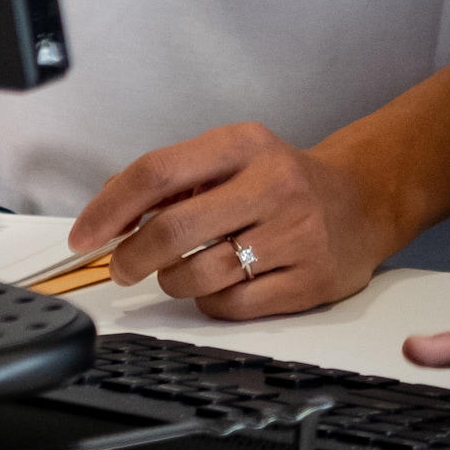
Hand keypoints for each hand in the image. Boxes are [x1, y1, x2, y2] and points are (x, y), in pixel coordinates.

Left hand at [70, 122, 398, 321]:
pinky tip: (221, 285)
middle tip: (122, 266)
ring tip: (183, 271)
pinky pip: (231, 305)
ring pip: (198, 275)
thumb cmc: (283, 182)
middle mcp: (274, 184)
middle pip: (174, 229)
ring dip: (174, 282)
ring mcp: (296, 234)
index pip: (158, 171)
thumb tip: (108, 215)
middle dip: (132, 256)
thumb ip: (174, 180)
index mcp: (245, 144)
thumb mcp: (234, 158)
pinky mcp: (310, 280)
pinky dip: (211, 302)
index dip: (110, 208)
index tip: (85, 235)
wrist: (364, 201)